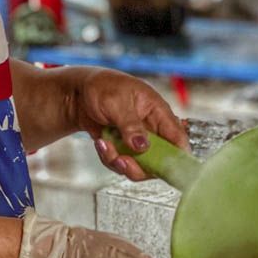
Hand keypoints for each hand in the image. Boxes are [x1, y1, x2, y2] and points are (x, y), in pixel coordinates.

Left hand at [74, 67, 188, 179]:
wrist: (78, 93)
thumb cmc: (101, 87)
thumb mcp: (116, 102)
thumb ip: (130, 125)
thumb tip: (143, 146)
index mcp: (158, 112)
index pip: (178, 138)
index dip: (180, 157)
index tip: (168, 171)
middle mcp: (151, 129)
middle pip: (160, 161)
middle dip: (140, 166)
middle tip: (122, 161)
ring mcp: (137, 141)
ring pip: (139, 166)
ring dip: (120, 162)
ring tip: (104, 145)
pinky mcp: (123, 148)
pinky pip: (121, 164)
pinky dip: (109, 158)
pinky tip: (100, 143)